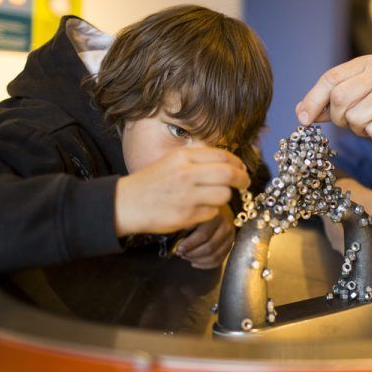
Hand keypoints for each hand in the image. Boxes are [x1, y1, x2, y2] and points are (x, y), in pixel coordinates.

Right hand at [115, 146, 249, 236]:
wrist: (125, 203)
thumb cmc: (152, 182)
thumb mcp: (173, 161)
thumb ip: (198, 159)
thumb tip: (229, 162)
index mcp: (183, 157)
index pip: (223, 156)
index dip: (238, 163)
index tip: (242, 169)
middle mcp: (187, 174)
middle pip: (229, 175)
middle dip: (242, 180)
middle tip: (245, 184)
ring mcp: (187, 196)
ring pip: (224, 195)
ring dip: (223, 197)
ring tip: (212, 197)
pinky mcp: (186, 215)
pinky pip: (212, 213)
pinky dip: (210, 212)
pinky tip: (198, 209)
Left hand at [175, 205, 234, 268]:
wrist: (213, 213)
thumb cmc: (198, 215)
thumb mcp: (192, 215)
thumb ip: (186, 225)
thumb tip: (177, 242)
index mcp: (215, 216)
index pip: (203, 234)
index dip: (190, 244)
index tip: (179, 248)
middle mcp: (226, 226)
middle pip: (210, 247)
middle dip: (193, 253)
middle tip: (181, 254)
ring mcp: (230, 237)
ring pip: (215, 256)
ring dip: (197, 259)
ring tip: (186, 257)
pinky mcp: (230, 246)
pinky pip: (218, 261)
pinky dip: (204, 264)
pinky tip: (194, 262)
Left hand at [296, 55, 371, 154]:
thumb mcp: (355, 96)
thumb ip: (328, 102)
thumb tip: (301, 113)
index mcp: (366, 63)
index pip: (330, 79)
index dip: (313, 101)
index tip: (303, 120)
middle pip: (339, 99)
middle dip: (338, 117)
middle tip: (350, 121)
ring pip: (355, 118)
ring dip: (358, 129)